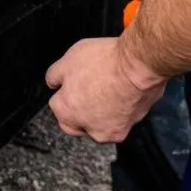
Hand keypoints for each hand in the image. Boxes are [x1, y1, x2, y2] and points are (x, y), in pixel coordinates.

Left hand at [45, 37, 165, 143]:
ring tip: (104, 89)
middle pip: (73, 122)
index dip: (64, 90)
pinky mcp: (125, 130)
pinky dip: (114, 114)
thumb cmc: (105, 62)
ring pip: (94, 125)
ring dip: (96, 113)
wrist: (138, 67)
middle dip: (75, 110)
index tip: (72, 82)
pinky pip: (114, 124)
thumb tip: (52, 82)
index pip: (56, 105)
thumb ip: (55, 75)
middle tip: (85, 90)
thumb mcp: (69, 59)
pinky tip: (117, 95)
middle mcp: (86, 127)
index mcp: (67, 110)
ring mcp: (106, 132)